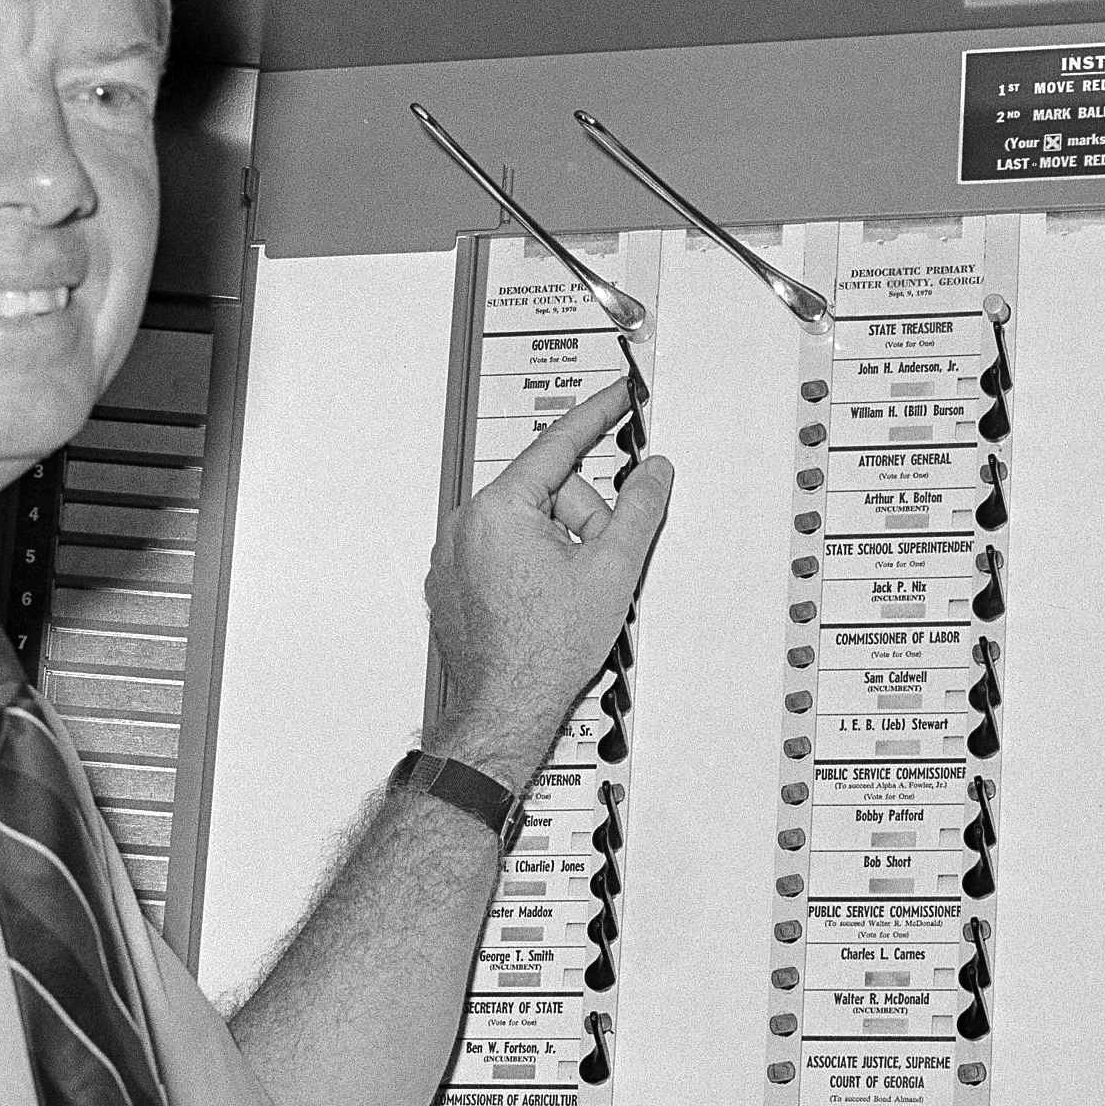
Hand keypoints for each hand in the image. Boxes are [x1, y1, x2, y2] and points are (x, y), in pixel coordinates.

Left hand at [421, 377, 673, 786]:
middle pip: (547, 494)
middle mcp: (465, 525)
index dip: (596, 416)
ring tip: (568, 598)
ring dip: (559, 550)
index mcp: (498, 509)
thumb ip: (639, 510)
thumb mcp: (612, 570)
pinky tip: (544, 607)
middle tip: (596, 567)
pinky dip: (531, 569)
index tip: (616, 396)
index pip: (557, 444)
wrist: (504, 709)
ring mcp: (454, 556)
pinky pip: (503, 554)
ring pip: (527, 526)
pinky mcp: (452, 583)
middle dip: (582, 523)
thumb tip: (653, 474)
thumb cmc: (543, 652)